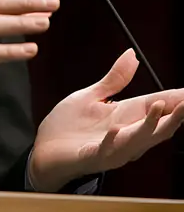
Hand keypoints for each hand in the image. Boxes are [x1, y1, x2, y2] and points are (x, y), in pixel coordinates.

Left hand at [29, 48, 183, 191]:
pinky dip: (113, 141)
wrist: (41, 151)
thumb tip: (133, 55)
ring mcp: (111, 149)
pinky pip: (105, 151)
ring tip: (157, 106)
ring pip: (137, 140)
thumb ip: (114, 79)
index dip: (176, 98)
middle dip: (175, 114)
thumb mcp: (91, 96)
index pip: (157, 105)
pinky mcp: (91, 157)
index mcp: (125, 116)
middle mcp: (124, 134)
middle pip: (157, 126)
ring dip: (149, 125)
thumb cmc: (67, 126)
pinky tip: (116, 129)